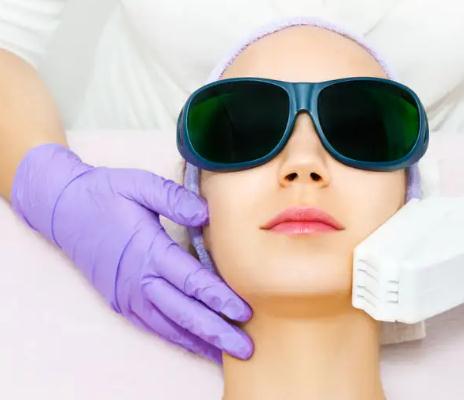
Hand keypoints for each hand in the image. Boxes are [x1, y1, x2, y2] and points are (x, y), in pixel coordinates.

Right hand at [11, 143, 252, 364]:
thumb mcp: (140, 184)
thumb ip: (174, 198)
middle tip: (245, 348)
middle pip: (184, 312)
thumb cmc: (105, 193)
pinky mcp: (121, 301)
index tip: (243, 312)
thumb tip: (205, 213)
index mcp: (148, 249)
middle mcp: (139, 279)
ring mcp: (128, 294)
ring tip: (226, 355)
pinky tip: (195, 345)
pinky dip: (176, 338)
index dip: (219, 298)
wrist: (62, 208)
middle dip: (216, 332)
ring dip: (199, 342)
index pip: (191, 280)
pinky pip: (153, 325)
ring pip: (169, 326)